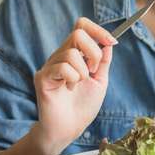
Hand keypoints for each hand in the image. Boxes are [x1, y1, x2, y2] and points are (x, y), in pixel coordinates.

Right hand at [33, 17, 116, 154]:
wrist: (69, 128)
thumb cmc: (83, 106)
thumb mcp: (100, 80)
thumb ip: (103, 61)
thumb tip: (109, 42)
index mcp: (74, 53)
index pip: (81, 26)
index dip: (98, 30)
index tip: (112, 42)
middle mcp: (60, 55)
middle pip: (78, 33)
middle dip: (94, 52)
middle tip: (94, 70)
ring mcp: (50, 65)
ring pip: (72, 53)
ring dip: (83, 71)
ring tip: (79, 84)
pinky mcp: (43, 77)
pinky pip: (63, 68)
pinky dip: (73, 79)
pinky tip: (69, 89)